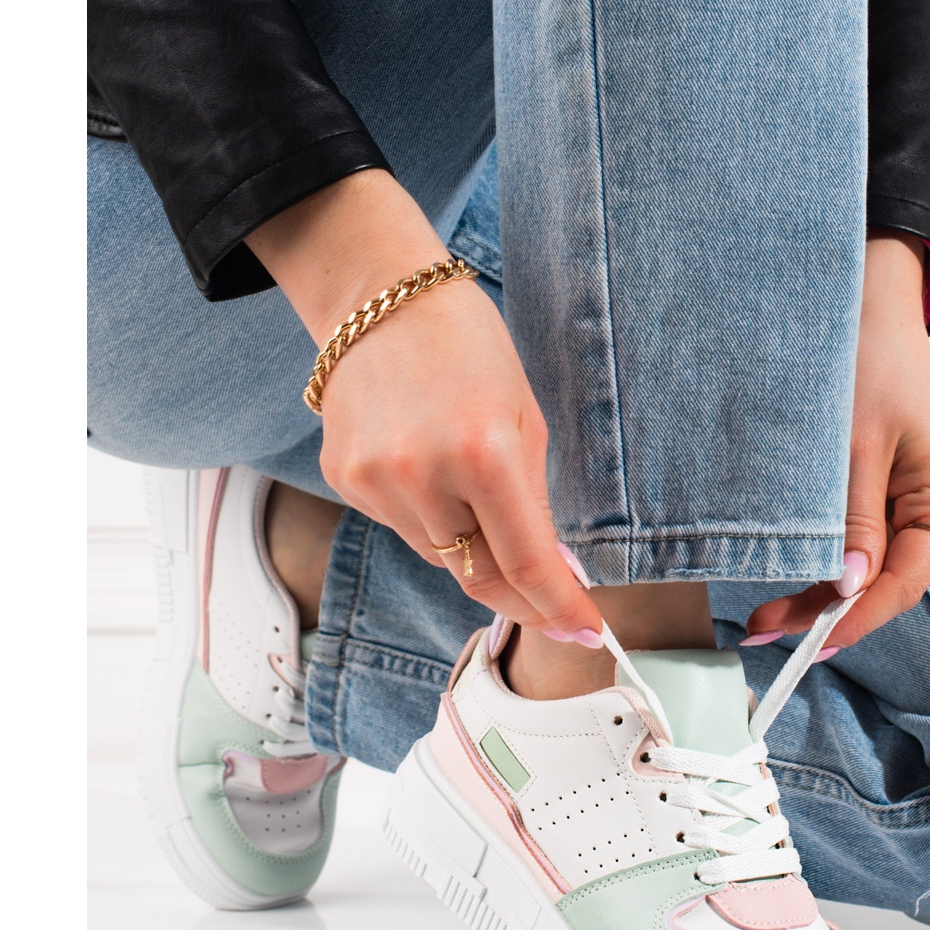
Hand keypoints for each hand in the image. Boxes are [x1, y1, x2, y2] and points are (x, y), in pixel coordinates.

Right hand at [246, 171, 600, 635]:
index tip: (586, 631)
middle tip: (550, 606)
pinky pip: (400, 528)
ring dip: (470, 548)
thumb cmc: (471, 350)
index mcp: (484, 452)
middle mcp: (422, 474)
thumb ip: (535, 505)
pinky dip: (427, 518)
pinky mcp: (343, 481)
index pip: (526, 563)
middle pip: (478, 577)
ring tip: (471, 490)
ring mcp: (374, 481)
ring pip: (438, 557)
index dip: (559, 607)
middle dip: (520, 598)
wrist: (381, 298)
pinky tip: (427, 469)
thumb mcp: (526, 421)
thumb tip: (551, 575)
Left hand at [744, 232, 929, 650]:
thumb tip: (846, 586)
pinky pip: (857, 546)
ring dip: (818, 593)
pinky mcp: (887, 498)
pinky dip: (822, 564)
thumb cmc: (869, 364)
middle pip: (881, 586)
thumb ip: (852, 521)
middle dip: (823, 612)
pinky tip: (790, 579)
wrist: (868, 309)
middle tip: (760, 629)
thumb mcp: (855, 447)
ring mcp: (914, 509)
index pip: (898, 585)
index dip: (851, 620)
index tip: (804, 643)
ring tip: (763, 617)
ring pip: (865, 572)